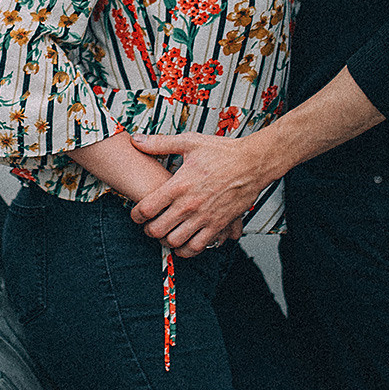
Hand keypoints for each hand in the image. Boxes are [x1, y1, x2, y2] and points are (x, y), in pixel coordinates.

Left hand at [129, 132, 279, 257]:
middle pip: (157, 230)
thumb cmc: (222, 152)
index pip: (146, 208)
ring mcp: (204, 217)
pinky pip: (198, 247)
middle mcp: (189, 205)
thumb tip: (136, 140)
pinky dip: (187, 249)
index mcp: (179, 185)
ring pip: (175, 241)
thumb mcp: (189, 142)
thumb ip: (160, 143)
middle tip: (149, 225)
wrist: (252, 163)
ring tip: (165, 234)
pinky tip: (184, 242)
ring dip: (166, 240)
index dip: (136, 215)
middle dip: (148, 230)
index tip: (136, 214)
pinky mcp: (218, 225)